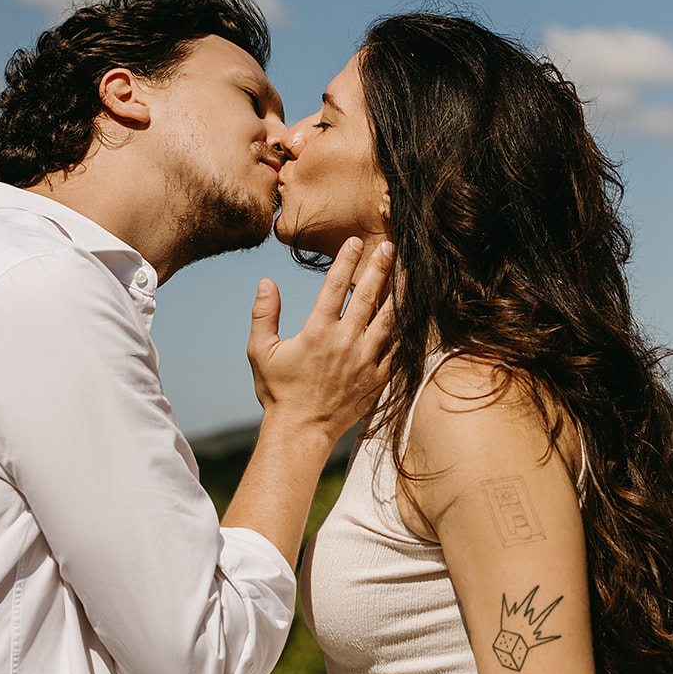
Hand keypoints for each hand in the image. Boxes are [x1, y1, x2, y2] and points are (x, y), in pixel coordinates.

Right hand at [248, 238, 392, 445]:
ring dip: (399, 294)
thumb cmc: (278, 391)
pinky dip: (406, 330)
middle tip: (390, 246)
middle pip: (367, 296)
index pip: (335, 287)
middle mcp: (345, 343)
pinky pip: (397, 350)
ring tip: (408, 273)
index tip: (356, 241)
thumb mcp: (260, 352)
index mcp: (317, 332)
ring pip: (389, 320)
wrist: (302, 431)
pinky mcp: (378, 378)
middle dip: (379, 267)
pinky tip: (411, 315)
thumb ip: (264, 315)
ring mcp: (365, 361)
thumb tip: (266, 282)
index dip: (346, 261)